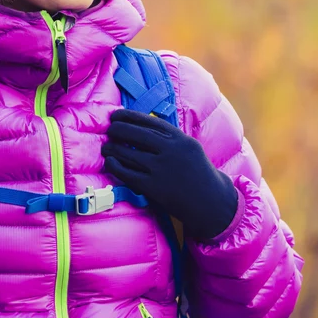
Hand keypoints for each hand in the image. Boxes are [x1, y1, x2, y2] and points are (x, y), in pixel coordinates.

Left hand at [102, 109, 237, 240]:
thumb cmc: (198, 174)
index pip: (150, 122)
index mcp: (181, 139)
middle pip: (137, 135)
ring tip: (106, 146)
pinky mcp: (154, 187)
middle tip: (109, 128)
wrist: (211, 203)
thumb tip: (141, 126)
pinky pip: (128, 174)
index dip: (129, 116)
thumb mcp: (190, 148)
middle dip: (119, 129)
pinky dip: (116, 166)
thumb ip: (169, 138)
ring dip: (113, 148)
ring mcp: (162, 170)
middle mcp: (171, 151)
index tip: (116, 115)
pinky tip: (110, 162)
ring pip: (130, 153)